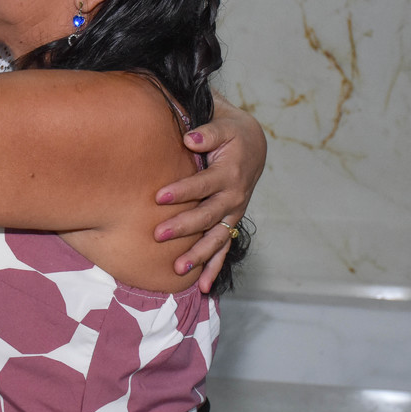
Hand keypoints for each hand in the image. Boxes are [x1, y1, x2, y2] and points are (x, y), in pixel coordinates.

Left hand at [153, 99, 266, 291]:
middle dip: (182, 226)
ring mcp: (233, 213)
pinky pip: (223, 248)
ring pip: (215, 238)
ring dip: (197, 254)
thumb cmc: (230, 133)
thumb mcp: (223, 124)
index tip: (159, 196)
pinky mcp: (230, 222)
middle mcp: (233, 196)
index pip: (203, 184)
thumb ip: (207, 132)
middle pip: (206, 215)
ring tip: (177, 268)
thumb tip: (190, 137)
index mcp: (229, 172)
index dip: (182, 190)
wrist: (253, 144)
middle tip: (157, 234)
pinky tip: (202, 287)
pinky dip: (213, 267)